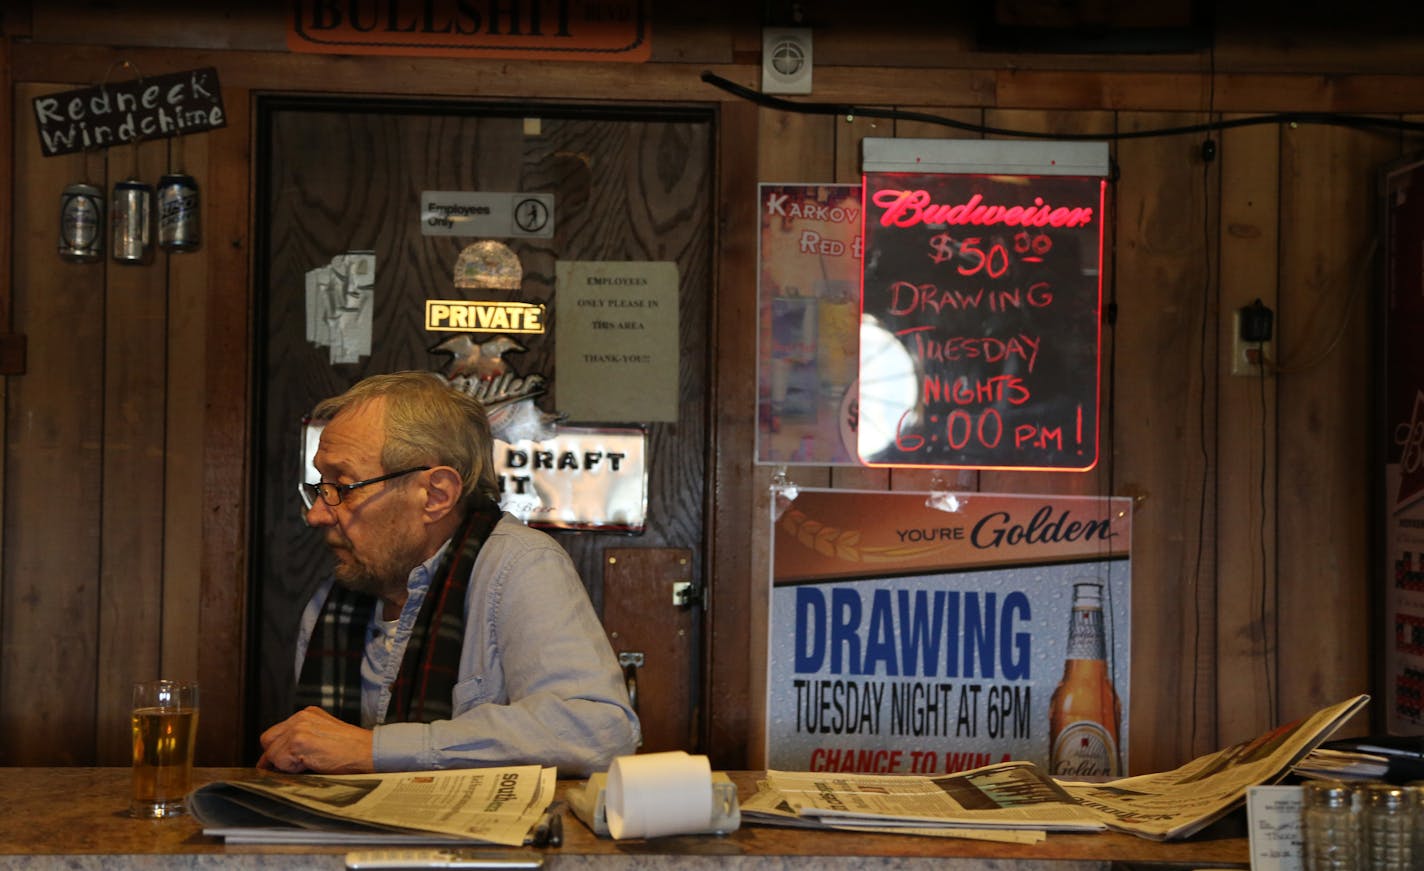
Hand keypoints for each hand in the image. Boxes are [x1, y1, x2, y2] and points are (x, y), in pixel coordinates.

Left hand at [258, 706, 374, 773]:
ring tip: (307, 765)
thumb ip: (303, 739)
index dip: (275, 750)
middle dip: (273, 756)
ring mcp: (299, 727)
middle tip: (288, 768)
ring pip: (271, 752)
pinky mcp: (299, 741)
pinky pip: (279, 761)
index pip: (276, 732)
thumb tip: (279, 758)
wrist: (367, 752)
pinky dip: (290, 768)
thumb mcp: (324, 736)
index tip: (277, 763)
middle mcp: (301, 717)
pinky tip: (310, 765)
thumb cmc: (351, 750)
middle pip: (267, 739)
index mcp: (308, 714)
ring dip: (284, 764)